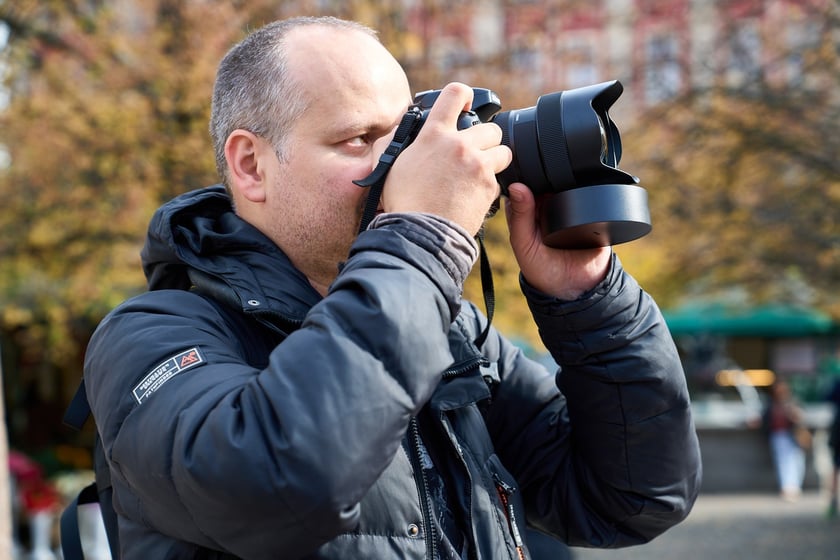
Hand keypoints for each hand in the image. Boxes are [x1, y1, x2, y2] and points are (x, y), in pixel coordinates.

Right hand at [380, 83, 511, 236]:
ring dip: (495, 160)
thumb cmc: (402, 201)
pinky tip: (474, 194)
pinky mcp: (490, 186)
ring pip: (503, 151)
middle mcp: (460, 145)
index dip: (462, 95)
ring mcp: (478, 165)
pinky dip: (490, 185)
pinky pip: (500, 178)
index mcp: (434, 134)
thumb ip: (396, 139)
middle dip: (486, 139)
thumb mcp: (389, 163)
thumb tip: (401, 128)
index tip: (464, 104)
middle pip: (492, 127)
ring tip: (480, 173)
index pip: (454, 94)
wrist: (420, 233)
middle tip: (475, 152)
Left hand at [505, 183, 610, 299]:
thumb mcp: (524, 245)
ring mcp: (568, 203)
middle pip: (545, 177)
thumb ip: (519, 218)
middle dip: (546, 173)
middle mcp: (545, 203)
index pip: (521, 182)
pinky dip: (588, 187)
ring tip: (565, 184)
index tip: (526, 170)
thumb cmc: (542, 267)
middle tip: (548, 179)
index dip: (522, 174)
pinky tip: (583, 190)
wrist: (576, 286)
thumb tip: (517, 186)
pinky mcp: (590, 208)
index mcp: (525, 208)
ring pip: (567, 180)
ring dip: (568, 176)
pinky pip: (589, 191)